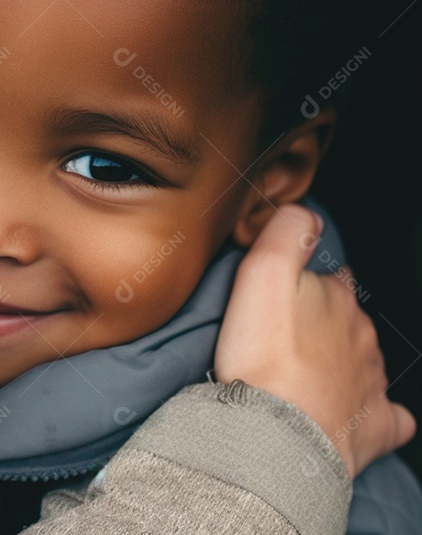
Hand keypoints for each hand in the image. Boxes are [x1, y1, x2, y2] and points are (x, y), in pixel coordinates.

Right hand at [215, 204, 414, 475]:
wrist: (278, 435)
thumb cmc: (265, 357)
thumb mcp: (263, 275)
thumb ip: (285, 233)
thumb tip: (306, 214)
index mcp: (339, 301)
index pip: (332, 278)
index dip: (309, 282)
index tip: (285, 292)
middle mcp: (364, 339)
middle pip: (348, 321)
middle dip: (324, 324)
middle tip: (284, 336)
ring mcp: (373, 384)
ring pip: (365, 363)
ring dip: (341, 364)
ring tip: (304, 374)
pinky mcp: (374, 426)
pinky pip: (387, 416)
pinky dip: (375, 413)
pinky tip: (356, 412)